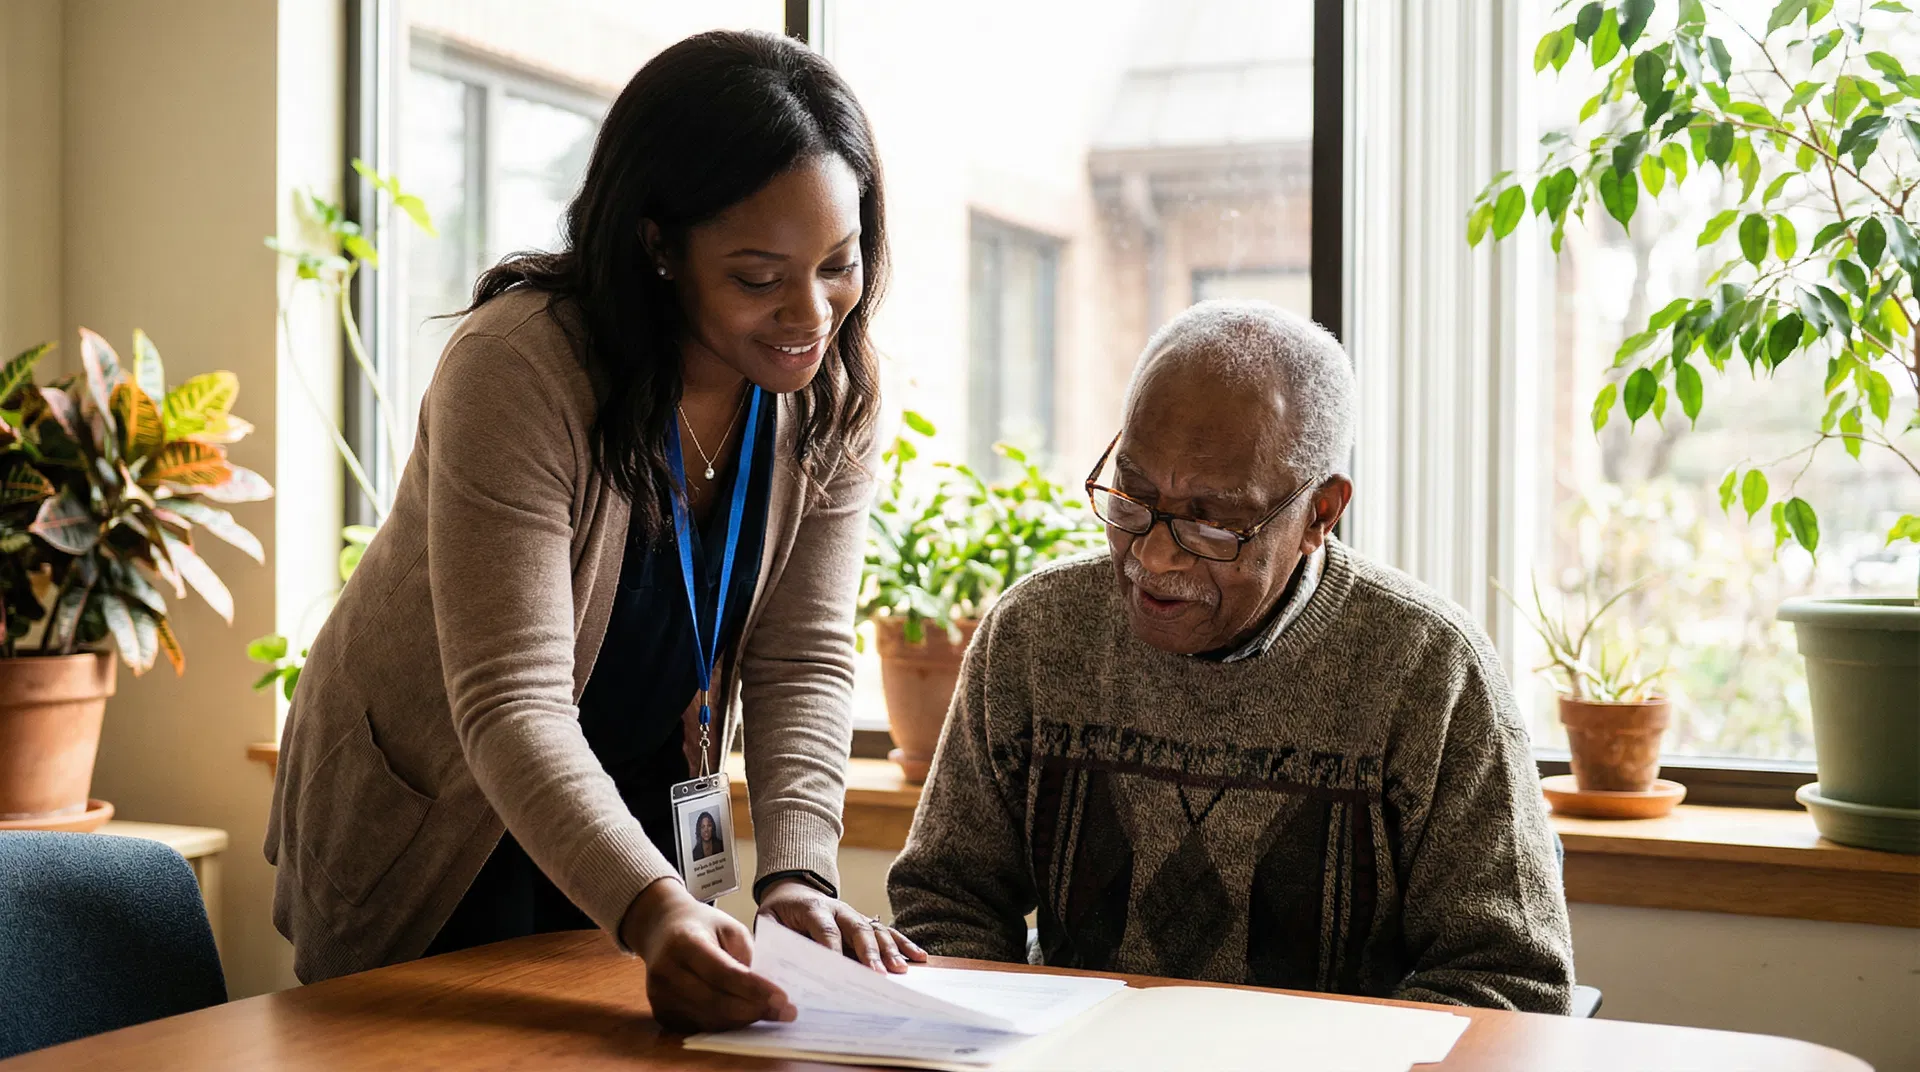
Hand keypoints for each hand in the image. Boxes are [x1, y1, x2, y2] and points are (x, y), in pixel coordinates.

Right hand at [621, 877, 794, 1032]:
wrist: (662, 928)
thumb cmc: (703, 925)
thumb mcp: (730, 927)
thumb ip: (745, 957)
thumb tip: (767, 994)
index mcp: (685, 942)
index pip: (724, 973)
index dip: (754, 989)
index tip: (783, 998)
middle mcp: (668, 971)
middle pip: (716, 1002)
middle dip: (754, 1010)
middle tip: (784, 1012)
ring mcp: (660, 995)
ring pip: (709, 1020)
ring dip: (743, 1020)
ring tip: (769, 1014)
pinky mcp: (662, 1012)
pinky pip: (700, 1026)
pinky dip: (726, 1024)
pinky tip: (745, 1016)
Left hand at [755, 878, 928, 973]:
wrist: (792, 889)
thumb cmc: (779, 914)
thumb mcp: (767, 924)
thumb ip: (772, 942)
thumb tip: (775, 969)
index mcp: (812, 909)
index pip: (825, 929)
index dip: (833, 949)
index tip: (840, 971)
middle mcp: (838, 909)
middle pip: (857, 928)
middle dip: (869, 952)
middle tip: (878, 975)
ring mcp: (854, 914)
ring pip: (876, 929)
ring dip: (889, 949)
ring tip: (900, 969)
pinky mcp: (864, 921)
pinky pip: (887, 931)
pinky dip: (903, 943)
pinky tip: (918, 956)